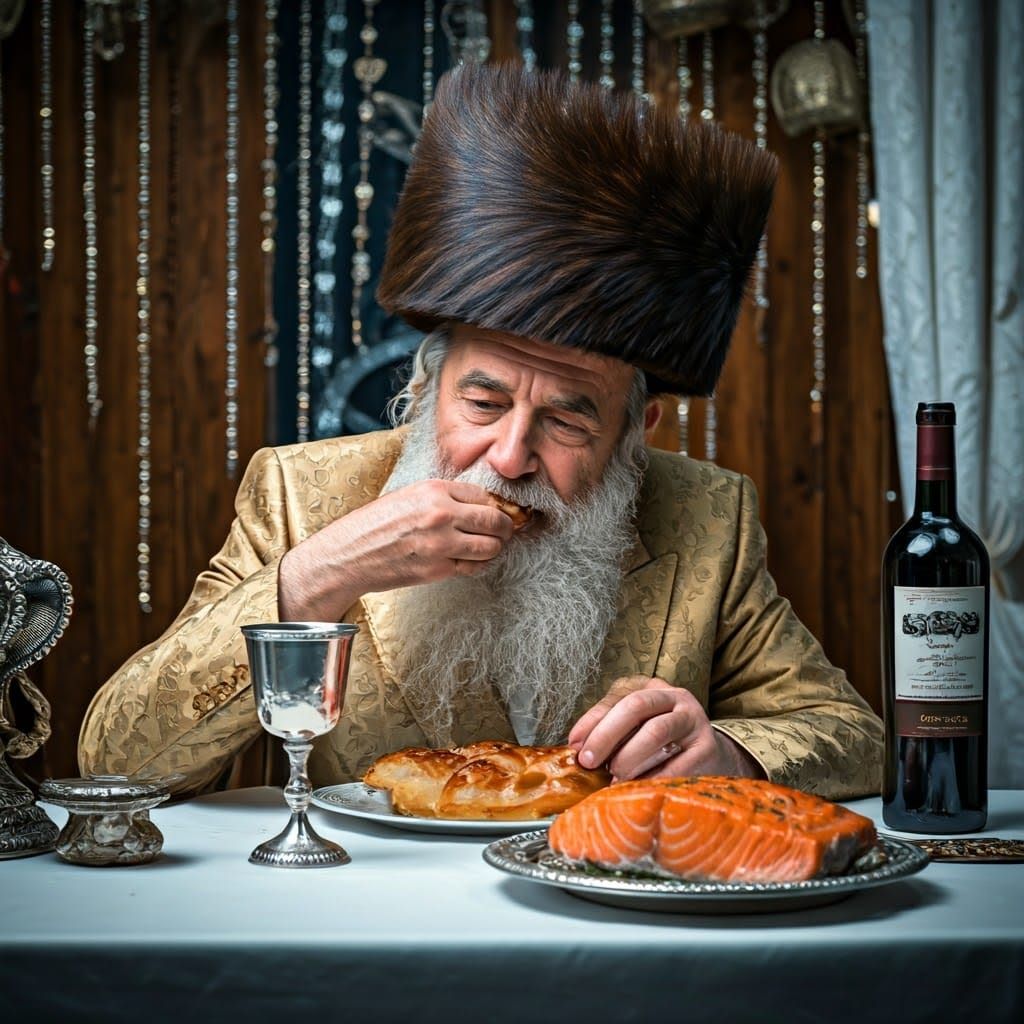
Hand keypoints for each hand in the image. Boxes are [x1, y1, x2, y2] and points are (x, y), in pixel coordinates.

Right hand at [278, 479, 514, 621]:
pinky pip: (474, 567)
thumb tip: (479, 504)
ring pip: (491, 546)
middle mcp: (441, 514)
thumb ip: (442, 498)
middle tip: (505, 531)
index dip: (494, 505)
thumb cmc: (375, 525)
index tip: (496, 512)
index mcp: (433, 490)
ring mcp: (441, 544)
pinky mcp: (438, 570)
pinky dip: (479, 565)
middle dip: (505, 527)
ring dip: (495, 548)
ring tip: (489, 547)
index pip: (483, 495)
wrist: (349, 555)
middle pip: (495, 520)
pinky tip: (472, 561)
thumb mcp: (408, 496)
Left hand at [567, 676, 763, 781]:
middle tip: (588, 761)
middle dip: (606, 734)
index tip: (573, 744)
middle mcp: (676, 698)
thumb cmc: (665, 743)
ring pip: (656, 731)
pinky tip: (638, 788)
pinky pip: (677, 763)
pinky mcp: (707, 748)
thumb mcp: (639, 727)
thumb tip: (576, 747)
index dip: (592, 720)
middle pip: (636, 706)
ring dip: (629, 756)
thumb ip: (610, 732)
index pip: (618, 698)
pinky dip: (653, 778)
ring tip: (614, 777)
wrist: (714, 757)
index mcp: (654, 688)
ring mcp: (694, 721)